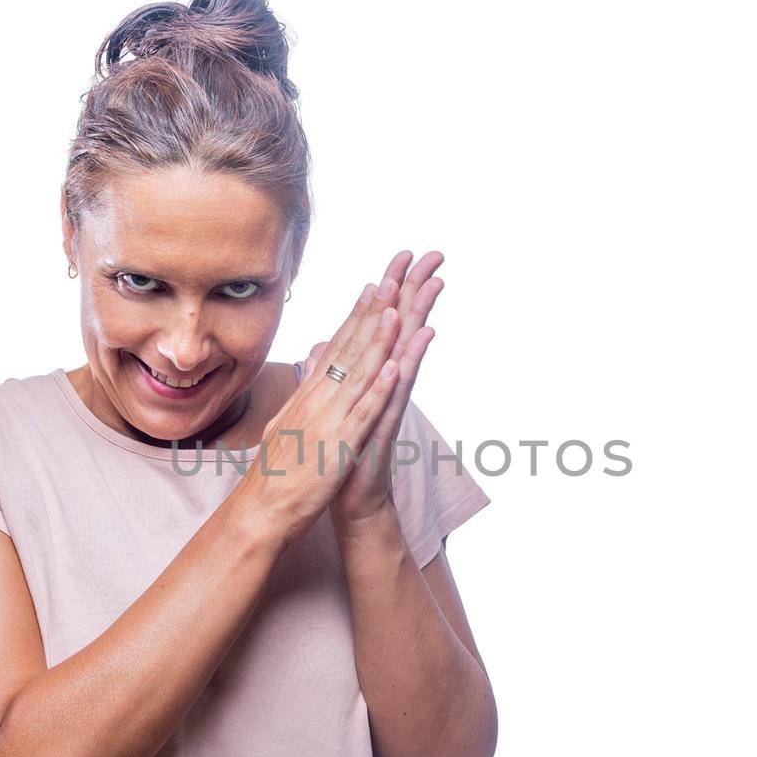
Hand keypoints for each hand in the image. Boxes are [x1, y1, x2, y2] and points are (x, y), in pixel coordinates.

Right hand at [228, 275, 405, 544]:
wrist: (261, 511)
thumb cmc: (276, 472)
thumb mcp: (288, 425)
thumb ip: (303, 395)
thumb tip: (311, 370)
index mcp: (308, 396)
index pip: (335, 348)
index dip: (356, 316)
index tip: (373, 287)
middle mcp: (316, 401)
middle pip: (348, 350)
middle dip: (370, 314)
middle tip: (391, 279)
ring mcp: (327, 422)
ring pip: (358, 375)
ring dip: (379, 342)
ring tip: (398, 310)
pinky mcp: (338, 447)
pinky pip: (362, 415)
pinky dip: (377, 390)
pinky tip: (393, 367)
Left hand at [315, 250, 443, 528]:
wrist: (352, 500)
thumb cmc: (345, 454)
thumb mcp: (332, 407)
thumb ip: (332, 372)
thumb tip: (322, 344)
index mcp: (368, 376)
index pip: (382, 325)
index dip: (391, 290)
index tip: (401, 255)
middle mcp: (384, 385)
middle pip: (402, 329)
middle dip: (415, 292)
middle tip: (433, 256)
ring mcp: (389, 403)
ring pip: (405, 353)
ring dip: (417, 320)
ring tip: (431, 286)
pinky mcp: (386, 427)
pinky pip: (398, 393)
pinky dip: (406, 368)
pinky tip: (415, 345)